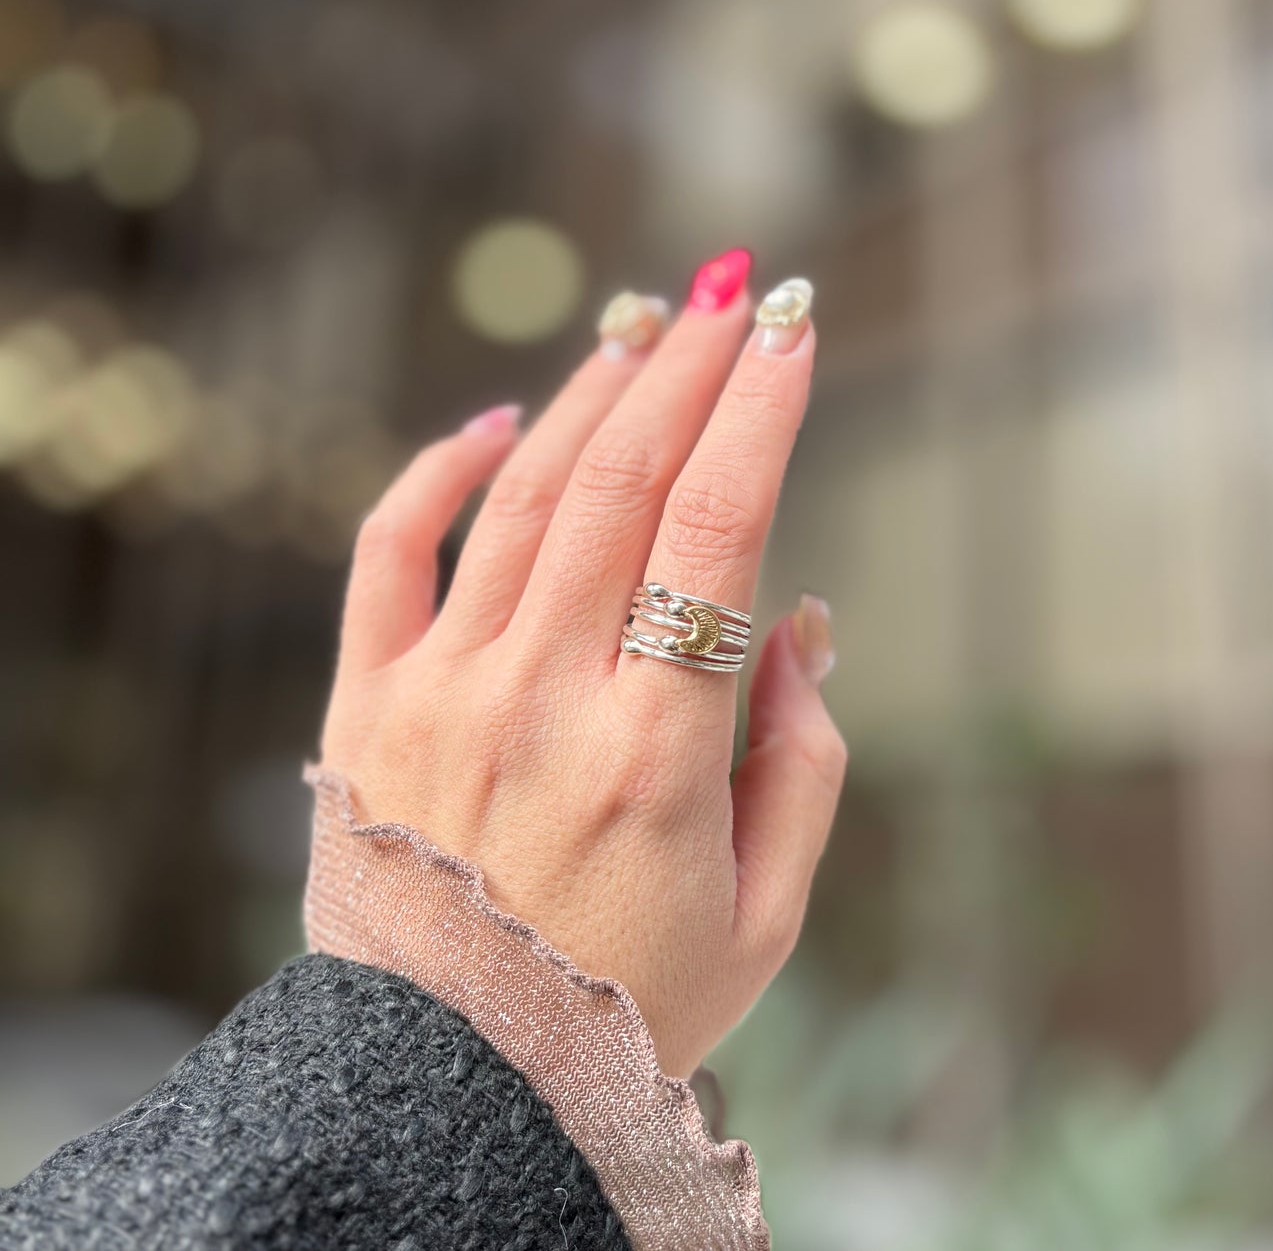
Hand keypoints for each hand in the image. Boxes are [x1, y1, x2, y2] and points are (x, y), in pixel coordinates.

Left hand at [319, 263, 844, 1076]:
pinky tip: (501, 417)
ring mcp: (442, 691)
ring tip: (646, 317)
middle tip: (735, 286)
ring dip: (596, 391)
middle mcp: (542, 699)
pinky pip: (391, 553)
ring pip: (527, 495)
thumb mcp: (767, 914)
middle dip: (690, 366)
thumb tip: (799, 623)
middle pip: (626, 482)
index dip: (761, 413)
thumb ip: (805, 761)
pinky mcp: (369, 702)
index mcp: (656, 754)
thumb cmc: (627, 1004)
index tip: (793, 329)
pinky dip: (440, 469)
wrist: (448, 1083)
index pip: (719, 532)